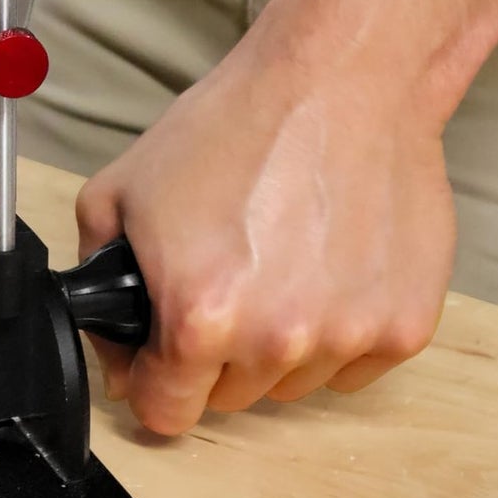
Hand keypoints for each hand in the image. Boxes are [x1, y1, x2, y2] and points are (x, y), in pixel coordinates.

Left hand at [75, 0, 455, 435]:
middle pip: (227, 398)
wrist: (336, 83)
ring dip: (272, 343)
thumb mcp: (118, 192)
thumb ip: (95, 275)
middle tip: (215, 283)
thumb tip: (110, 340)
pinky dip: (330, 330)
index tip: (154, 362)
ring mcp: (347, 335)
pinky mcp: (402, 325)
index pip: (166, 413)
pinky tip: (318, 267)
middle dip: (208, 354)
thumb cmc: (234, 126)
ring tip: (270, 263)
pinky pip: (350, 365)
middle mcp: (277, 338)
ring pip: (289, 382)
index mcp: (200, 314)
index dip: (149, 384)